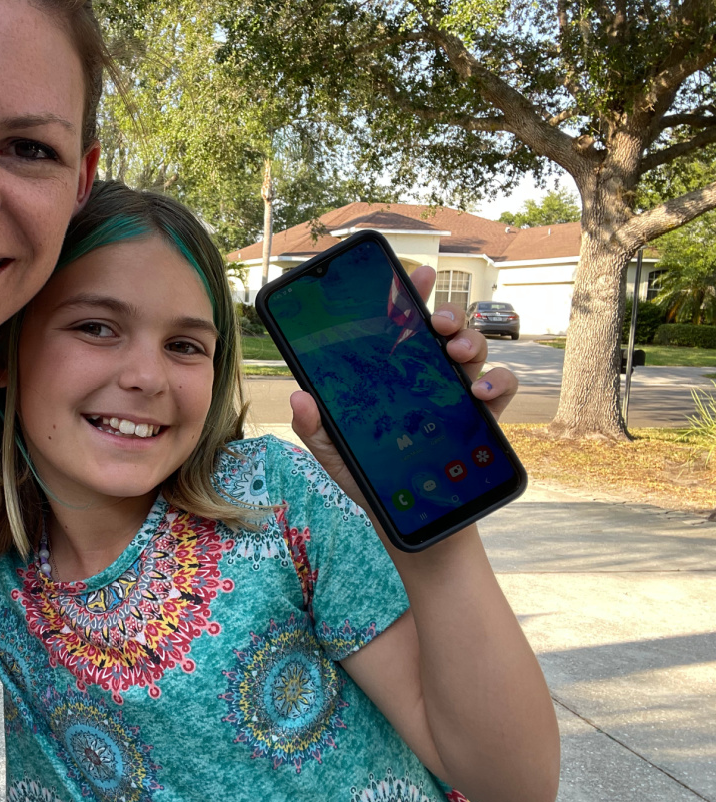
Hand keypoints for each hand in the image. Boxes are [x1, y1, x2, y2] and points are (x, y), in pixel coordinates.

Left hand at [289, 265, 519, 507]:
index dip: (412, 295)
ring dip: (470, 340)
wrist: (413, 527)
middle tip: (434, 322)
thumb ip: (314, 428)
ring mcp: (458, 396)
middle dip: (446, 313)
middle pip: (444, 329)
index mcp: (392, 377)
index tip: (417, 274)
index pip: (403, 327)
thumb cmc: (372, 483)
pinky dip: (497, 380)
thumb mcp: (335, 455)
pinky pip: (502, 386)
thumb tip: (300, 396)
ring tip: (454, 353)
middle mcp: (427, 379)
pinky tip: (478, 391)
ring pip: (474, 348)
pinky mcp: (484, 420)